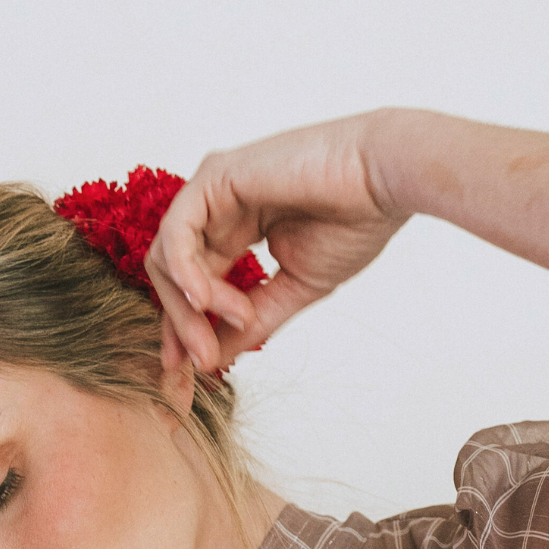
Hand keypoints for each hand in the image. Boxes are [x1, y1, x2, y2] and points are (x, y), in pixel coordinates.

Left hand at [148, 112, 405, 376]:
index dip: (187, 329)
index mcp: (237, 229)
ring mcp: (213, 190)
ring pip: (167, 256)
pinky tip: (206, 299)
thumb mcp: (295, 290)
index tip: (192, 371)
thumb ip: (253, 323)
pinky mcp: (214, 177)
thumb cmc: (354, 224)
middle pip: (172, 274)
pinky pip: (177, 232)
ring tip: (235, 321)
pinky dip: (186, 271)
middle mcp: (218, 209)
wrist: (381, 182)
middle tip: (205, 360)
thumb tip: (214, 359)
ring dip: (190, 302)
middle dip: (183, 324)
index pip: (194, 283)